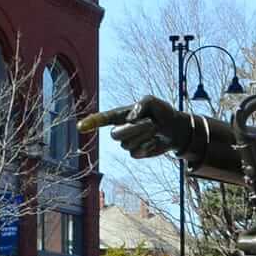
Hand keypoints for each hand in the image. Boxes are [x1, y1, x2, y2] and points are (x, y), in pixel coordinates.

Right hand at [78, 96, 193, 160]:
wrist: (175, 129)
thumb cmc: (161, 112)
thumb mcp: (153, 101)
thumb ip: (141, 105)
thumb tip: (130, 118)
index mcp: (121, 115)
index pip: (103, 119)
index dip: (91, 122)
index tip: (81, 127)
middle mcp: (121, 128)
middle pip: (115, 135)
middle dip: (133, 130)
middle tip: (150, 123)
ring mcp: (127, 142)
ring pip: (127, 145)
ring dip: (144, 136)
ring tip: (154, 129)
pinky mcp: (136, 153)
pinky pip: (136, 153)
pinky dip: (148, 146)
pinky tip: (154, 141)